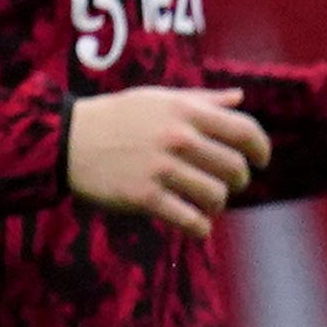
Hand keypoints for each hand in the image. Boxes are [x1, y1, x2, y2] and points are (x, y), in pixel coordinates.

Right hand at [68, 84, 266, 233]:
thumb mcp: (158, 99)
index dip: (261, 148)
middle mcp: (176, 138)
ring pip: (217, 196)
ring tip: (207, 202)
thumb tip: (240, 98)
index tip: (261, 160)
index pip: (244, 130)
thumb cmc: (117, 117)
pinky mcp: (144, 197)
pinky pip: (190, 220)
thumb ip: (202, 100)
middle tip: (227, 183)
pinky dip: (200, 227)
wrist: (65, 140)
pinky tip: (197, 225)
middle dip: (238, 179)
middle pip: (234, 167)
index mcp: (185, 111)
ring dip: (218, 203)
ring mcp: (160, 168)